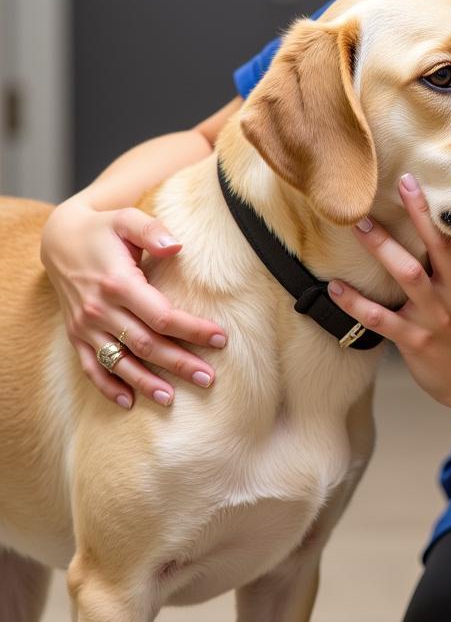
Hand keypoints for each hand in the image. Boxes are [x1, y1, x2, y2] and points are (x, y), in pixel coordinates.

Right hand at [41, 197, 227, 408]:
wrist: (59, 239)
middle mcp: (100, 309)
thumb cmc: (104, 228)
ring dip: (146, 383)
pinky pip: (91, 367)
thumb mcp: (127, 219)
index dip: (193, 329)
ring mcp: (85, 325)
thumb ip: (152, 230)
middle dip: (179, 363)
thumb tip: (176, 245)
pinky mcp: (76, 334)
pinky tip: (129, 402)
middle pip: (146, 344)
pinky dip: (108, 387)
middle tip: (208, 379)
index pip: (162, 316)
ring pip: (120, 362)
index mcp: (118, 283)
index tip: (221, 339)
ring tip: (172, 399)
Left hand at [328, 173, 450, 412]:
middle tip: (398, 186)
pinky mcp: (414, 342)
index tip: (423, 180)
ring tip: (358, 226)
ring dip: (382, 249)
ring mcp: (434, 318)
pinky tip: (335, 289)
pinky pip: (381, 319)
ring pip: (407, 276)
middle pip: (437, 247)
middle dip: (418, 215)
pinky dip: (356, 304)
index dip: (446, 208)